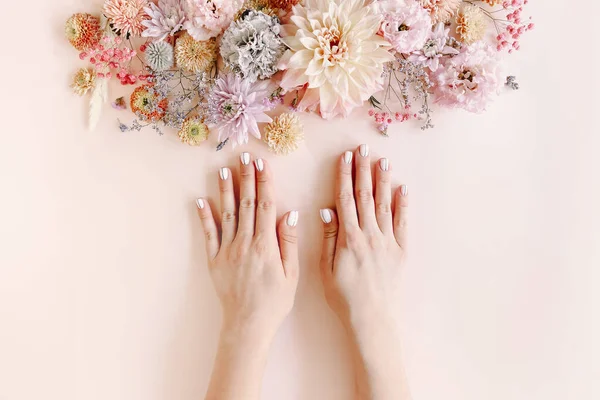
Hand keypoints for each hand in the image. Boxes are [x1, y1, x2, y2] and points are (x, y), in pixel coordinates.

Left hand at [196, 153, 298, 338]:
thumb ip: (289, 241)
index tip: (263, 163)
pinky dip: (204, 217)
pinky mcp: (214, 260)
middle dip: (246, 178)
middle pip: (247, 204)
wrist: (248, 323)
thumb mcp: (292, 273)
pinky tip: (200, 200)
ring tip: (223, 169)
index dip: (265, 182)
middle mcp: (245, 243)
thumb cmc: (275, 301)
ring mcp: (227, 250)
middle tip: (244, 156)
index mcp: (266, 245)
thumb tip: (290, 212)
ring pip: (227, 214)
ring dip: (226, 190)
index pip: (267, 206)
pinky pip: (208, 234)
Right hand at [320, 145, 407, 329]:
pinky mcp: (401, 250)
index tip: (345, 157)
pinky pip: (403, 223)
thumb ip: (329, 236)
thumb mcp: (326, 268)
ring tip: (383, 160)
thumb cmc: (344, 296)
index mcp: (349, 237)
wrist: (372, 317)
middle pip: (365, 195)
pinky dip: (403, 205)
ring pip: (384, 204)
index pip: (345, 198)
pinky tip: (403, 189)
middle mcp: (369, 234)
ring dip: (383, 180)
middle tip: (364, 148)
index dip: (344, 175)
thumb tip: (327, 208)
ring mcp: (388, 241)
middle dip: (363, 170)